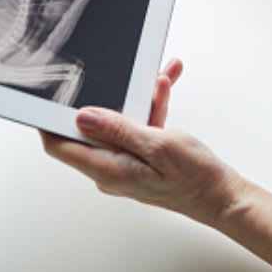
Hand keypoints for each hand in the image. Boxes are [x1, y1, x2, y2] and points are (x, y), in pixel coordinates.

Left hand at [40, 59, 244, 224]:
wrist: (225, 196)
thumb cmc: (196, 178)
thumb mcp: (157, 144)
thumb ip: (118, 129)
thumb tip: (82, 117)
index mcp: (108, 169)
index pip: (59, 146)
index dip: (48, 122)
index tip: (47, 97)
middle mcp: (110, 169)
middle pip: (90, 129)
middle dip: (106, 97)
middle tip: (117, 74)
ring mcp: (125, 164)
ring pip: (119, 123)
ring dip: (138, 99)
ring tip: (158, 79)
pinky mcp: (140, 158)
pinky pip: (137, 128)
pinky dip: (150, 109)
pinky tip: (164, 89)